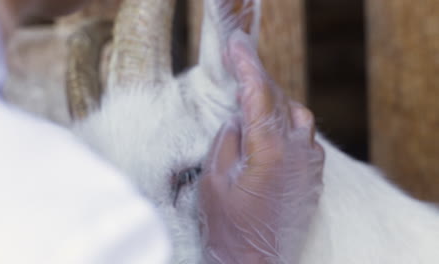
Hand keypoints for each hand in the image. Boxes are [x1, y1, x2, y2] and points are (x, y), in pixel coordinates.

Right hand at [198, 31, 324, 263]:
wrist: (256, 263)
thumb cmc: (229, 227)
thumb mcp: (213, 180)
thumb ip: (226, 140)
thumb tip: (237, 119)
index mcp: (269, 150)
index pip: (258, 94)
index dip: (246, 66)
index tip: (236, 47)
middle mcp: (297, 152)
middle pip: (280, 100)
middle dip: (258, 80)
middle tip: (240, 66)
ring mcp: (309, 165)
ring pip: (297, 115)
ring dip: (275, 101)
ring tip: (253, 98)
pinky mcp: (313, 177)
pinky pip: (305, 137)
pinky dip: (288, 124)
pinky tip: (273, 128)